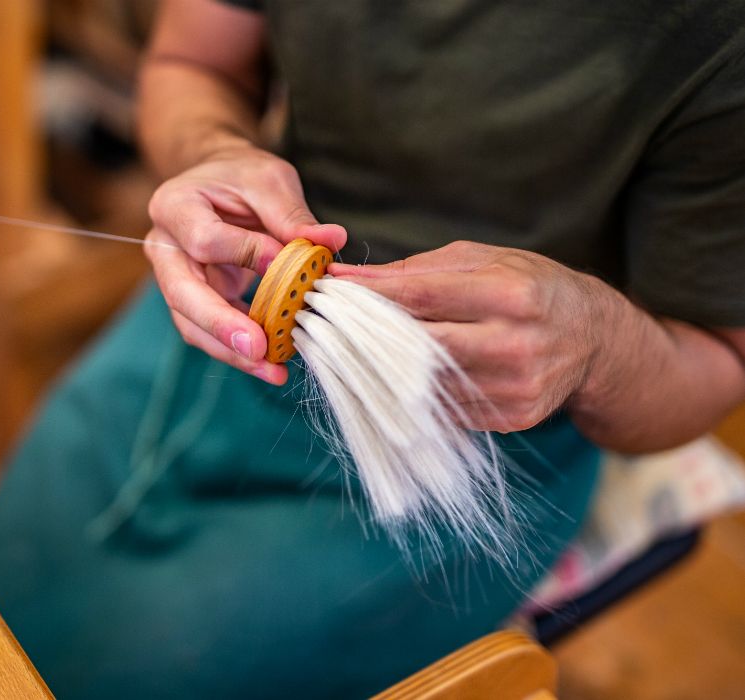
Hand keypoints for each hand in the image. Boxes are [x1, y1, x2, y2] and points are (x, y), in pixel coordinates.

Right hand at [145, 143, 345, 384]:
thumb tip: (330, 240)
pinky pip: (208, 333)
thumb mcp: (270, 181)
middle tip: (259, 350)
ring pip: (191, 324)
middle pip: (183, 294)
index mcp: (174, 206)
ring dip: (231, 351)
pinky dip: (238, 350)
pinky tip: (269, 362)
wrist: (218, 184)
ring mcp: (173, 279)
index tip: (286, 261)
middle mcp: (163, 246)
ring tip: (271, 370)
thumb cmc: (241, 177)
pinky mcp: (192, 302)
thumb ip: (293, 214)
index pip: (205, 240)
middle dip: (221, 326)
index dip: (247, 254)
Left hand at [331, 241, 615, 431]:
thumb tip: (348, 276)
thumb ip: (416, 270)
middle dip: (367, 337)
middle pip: (418, 347)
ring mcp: (515, 387)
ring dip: (382, 370)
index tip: (329, 291)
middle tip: (331, 327)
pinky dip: (414, 394)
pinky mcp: (512, 417)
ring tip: (356, 352)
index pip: (422, 296)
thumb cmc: (528, 287)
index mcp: (510, 294)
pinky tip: (396, 378)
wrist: (593, 339)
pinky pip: (444, 408)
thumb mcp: (482, 261)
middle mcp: (516, 344)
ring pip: (424, 384)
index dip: (369, 296)